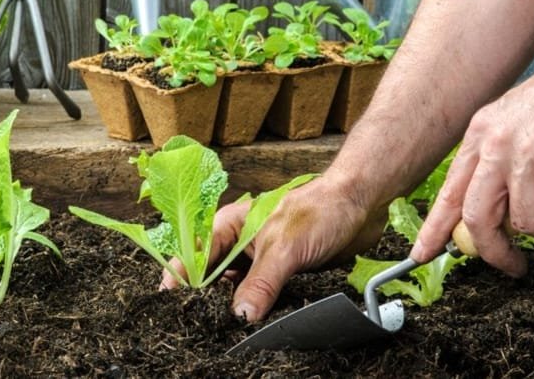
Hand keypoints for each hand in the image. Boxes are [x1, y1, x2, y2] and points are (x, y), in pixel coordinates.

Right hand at [159, 173, 385, 321]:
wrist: (358, 205)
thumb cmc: (319, 210)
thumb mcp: (284, 249)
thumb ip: (261, 283)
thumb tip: (240, 316)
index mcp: (229, 226)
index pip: (194, 257)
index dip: (181, 280)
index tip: (174, 305)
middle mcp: (238, 243)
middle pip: (210, 277)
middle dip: (206, 299)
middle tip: (204, 324)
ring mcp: (257, 260)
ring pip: (234, 289)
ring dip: (232, 307)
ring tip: (225, 327)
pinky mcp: (278, 274)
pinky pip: (258, 296)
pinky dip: (255, 310)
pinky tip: (254, 323)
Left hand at [410, 50, 533, 275]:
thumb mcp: (522, 118)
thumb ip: (505, 156)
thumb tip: (503, 205)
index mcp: (482, 132)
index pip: (449, 191)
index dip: (435, 228)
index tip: (423, 253)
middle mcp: (496, 144)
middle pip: (477, 219)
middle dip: (494, 252)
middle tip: (513, 265)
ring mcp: (524, 156)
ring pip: (528, 225)